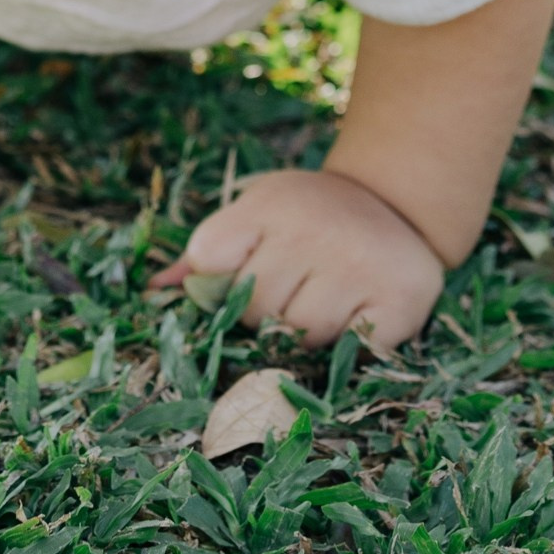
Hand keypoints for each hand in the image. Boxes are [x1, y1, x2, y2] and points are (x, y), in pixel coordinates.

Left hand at [149, 168, 444, 350]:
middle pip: (253, 308)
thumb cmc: (310, 217)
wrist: (396, 204)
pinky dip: (346, 342)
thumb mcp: (258, 214)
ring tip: (325, 295)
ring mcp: (360, 265)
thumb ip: (209, 253)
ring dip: (306, 330)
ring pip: (299, 336)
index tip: (250, 266)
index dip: (220, 280)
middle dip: (266, 310)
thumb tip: (154, 293)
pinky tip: (356, 311)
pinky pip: (348, 350)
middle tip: (296, 282)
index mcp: (270, 204)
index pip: (208, 261)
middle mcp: (315, 230)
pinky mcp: (399, 300)